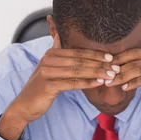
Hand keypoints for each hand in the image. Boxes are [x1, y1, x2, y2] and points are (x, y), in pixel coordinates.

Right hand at [0, 35, 117, 139]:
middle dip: (99, 63)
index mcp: (51, 53)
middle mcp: (48, 60)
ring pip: (77, 71)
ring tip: (111, 75)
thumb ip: (55, 51)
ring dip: (96, 73)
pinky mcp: (47, 85)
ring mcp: (47, 72)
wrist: (24, 105)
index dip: (95, 54)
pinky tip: (98, 83)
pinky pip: (71, 83)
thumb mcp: (48, 67)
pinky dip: (87, 83)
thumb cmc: (40, 87)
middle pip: (79, 60)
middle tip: (115, 67)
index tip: (111, 57)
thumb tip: (58, 34)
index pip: (77, 51)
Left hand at [110, 46, 140, 139]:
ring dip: (122, 75)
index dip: (120, 56)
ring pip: (139, 67)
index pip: (136, 50)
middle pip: (136, 56)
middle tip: (105, 73)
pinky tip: (125, 88)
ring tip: (110, 82)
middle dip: (118, 64)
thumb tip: (124, 68)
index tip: (106, 64)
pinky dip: (134, 83)